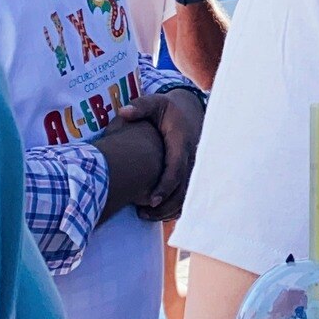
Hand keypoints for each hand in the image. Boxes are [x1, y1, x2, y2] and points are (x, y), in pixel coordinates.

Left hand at [118, 87, 204, 220]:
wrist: (189, 112)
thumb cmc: (167, 110)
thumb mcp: (155, 103)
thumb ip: (140, 107)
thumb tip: (124, 113)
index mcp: (181, 142)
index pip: (177, 168)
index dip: (165, 186)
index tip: (150, 201)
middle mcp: (191, 157)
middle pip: (183, 188)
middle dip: (166, 205)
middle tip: (143, 214)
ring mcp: (194, 167)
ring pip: (187, 194)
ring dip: (169, 209)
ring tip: (145, 216)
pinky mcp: (192, 173)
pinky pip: (187, 194)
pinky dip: (175, 207)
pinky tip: (157, 213)